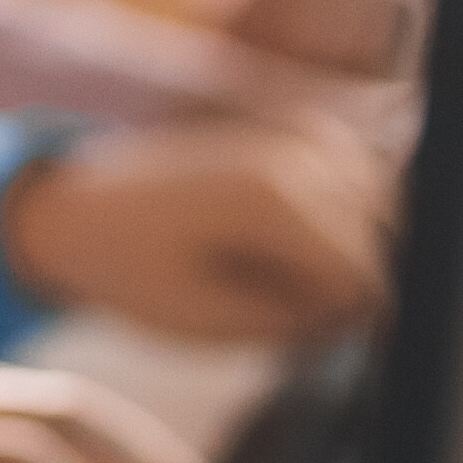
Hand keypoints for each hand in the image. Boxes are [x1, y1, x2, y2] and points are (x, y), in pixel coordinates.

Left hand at [0, 113, 391, 340]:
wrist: (79, 208)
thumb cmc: (134, 271)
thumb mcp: (212, 322)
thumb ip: (305, 320)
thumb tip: (381, 307)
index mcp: (275, 198)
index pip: (365, 283)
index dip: (333, 323)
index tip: (285, 331)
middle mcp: (304, 152)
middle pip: (382, 247)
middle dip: (343, 289)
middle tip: (272, 303)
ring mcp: (310, 132)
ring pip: (383, 218)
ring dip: (345, 255)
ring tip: (269, 271)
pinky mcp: (310, 131)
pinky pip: (364, 191)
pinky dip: (340, 225)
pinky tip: (281, 243)